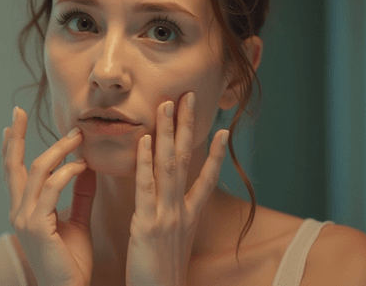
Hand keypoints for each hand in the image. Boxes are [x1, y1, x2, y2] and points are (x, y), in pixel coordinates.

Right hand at [3, 107, 96, 285]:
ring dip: (59, 150)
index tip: (13, 124)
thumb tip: (86, 166)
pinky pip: (52, 189)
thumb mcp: (77, 221)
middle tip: (19, 111)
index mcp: (24, 210)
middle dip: (16, 136)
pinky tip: (82, 166)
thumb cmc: (71, 262)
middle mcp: (19, 212)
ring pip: (37, 171)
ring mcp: (25, 219)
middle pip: (14, 165)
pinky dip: (68, 173)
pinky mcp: (38, 227)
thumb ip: (80, 194)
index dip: (12, 146)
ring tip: (77, 136)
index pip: (14, 172)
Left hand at [125, 93, 228, 285]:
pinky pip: (146, 187)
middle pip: (186, 161)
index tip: (222, 129)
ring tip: (167, 105)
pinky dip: (145, 162)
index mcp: (190, 216)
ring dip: (167, 133)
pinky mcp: (147, 224)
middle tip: (188, 96)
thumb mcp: (176, 243)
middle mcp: (182, 212)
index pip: (207, 178)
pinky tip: (143, 141)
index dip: (214, 153)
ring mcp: (166, 216)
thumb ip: (177, 220)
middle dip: (186, 126)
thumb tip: (178, 205)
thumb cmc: (163, 274)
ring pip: (168, 166)